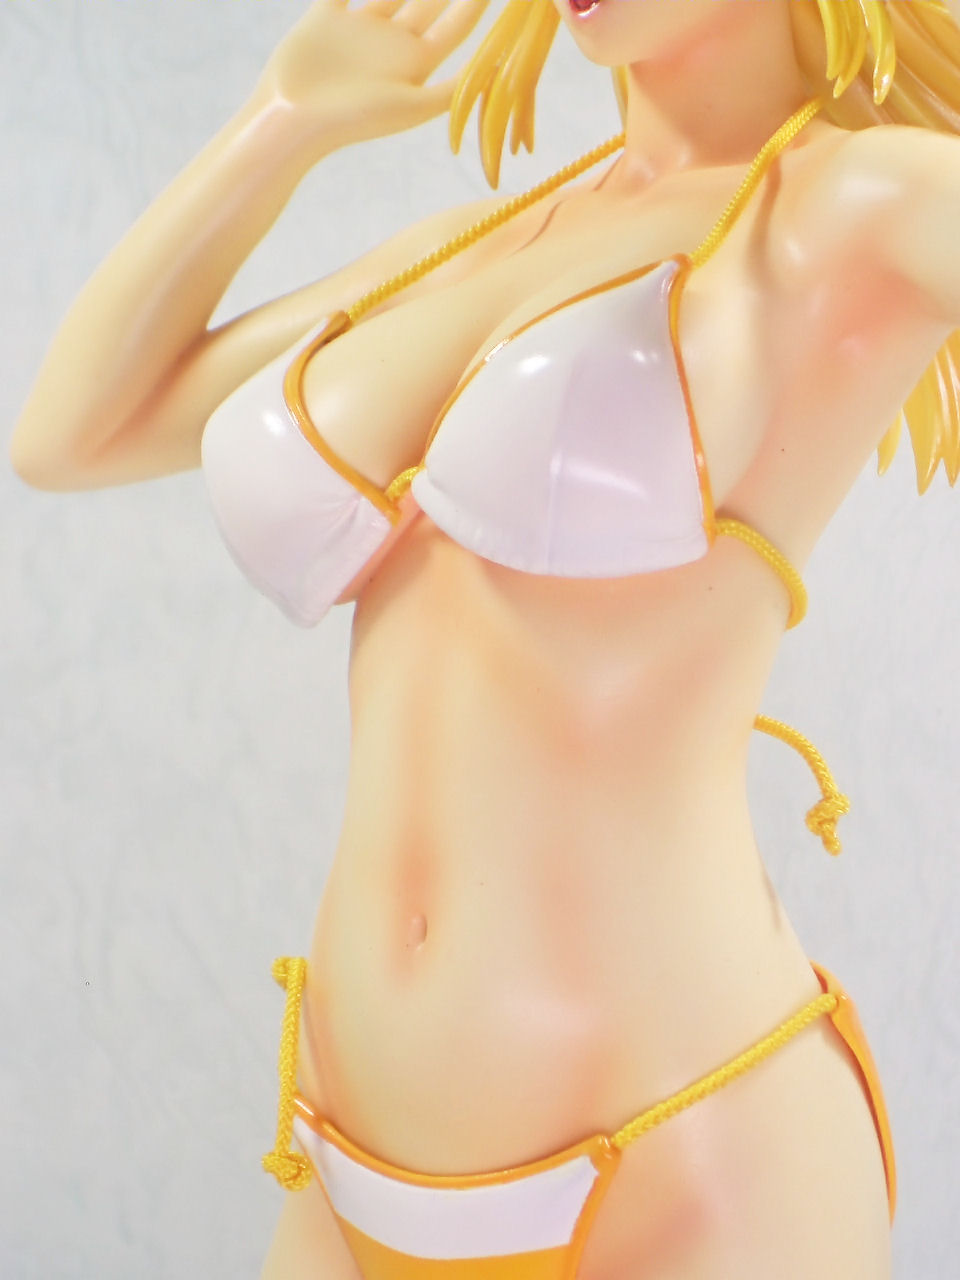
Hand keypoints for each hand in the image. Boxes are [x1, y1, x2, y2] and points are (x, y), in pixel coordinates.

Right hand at [252, 0, 490, 153]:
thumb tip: (499, 70)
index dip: (478, 1)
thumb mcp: (413, 106)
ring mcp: (360, 27)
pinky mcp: (326, 16)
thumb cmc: (356, 120)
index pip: (457, 24)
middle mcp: (392, 42)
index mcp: (416, 64)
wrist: (295, 119)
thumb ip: (455, 88)